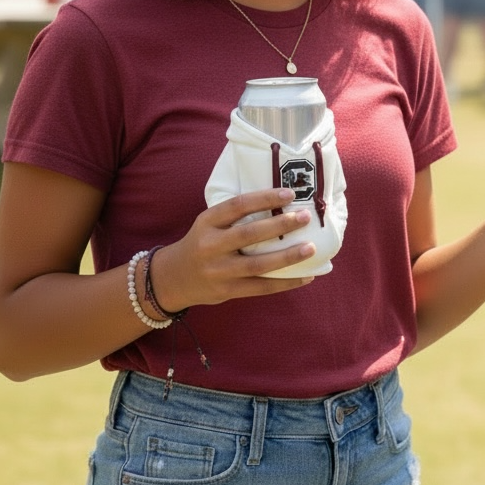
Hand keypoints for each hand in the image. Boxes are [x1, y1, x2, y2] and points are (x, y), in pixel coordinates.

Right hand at [149, 188, 316, 311]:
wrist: (174, 277)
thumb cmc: (201, 243)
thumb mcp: (208, 224)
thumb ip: (234, 217)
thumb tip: (280, 205)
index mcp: (207, 221)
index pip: (238, 205)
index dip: (264, 198)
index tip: (289, 194)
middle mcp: (211, 245)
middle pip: (249, 234)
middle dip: (280, 224)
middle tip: (305, 217)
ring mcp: (218, 270)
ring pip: (257, 264)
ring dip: (287, 256)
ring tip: (311, 248)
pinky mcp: (227, 290)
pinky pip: (261, 287)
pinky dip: (285, 282)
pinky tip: (306, 277)